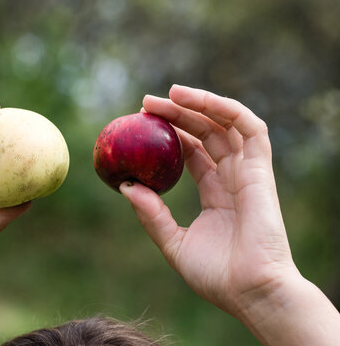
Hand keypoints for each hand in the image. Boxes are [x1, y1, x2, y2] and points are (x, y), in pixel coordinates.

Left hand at [120, 85, 339, 344]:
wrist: (250, 293)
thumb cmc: (216, 276)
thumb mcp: (174, 243)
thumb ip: (152, 215)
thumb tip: (125, 186)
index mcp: (214, 193)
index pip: (192, 152)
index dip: (170, 134)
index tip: (141, 123)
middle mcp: (231, 178)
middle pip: (205, 133)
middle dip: (177, 113)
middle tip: (146, 103)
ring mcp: (247, 173)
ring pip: (226, 125)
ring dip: (199, 104)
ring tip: (169, 93)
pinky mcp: (260, 171)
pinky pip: (251, 130)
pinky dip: (228, 109)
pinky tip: (198, 99)